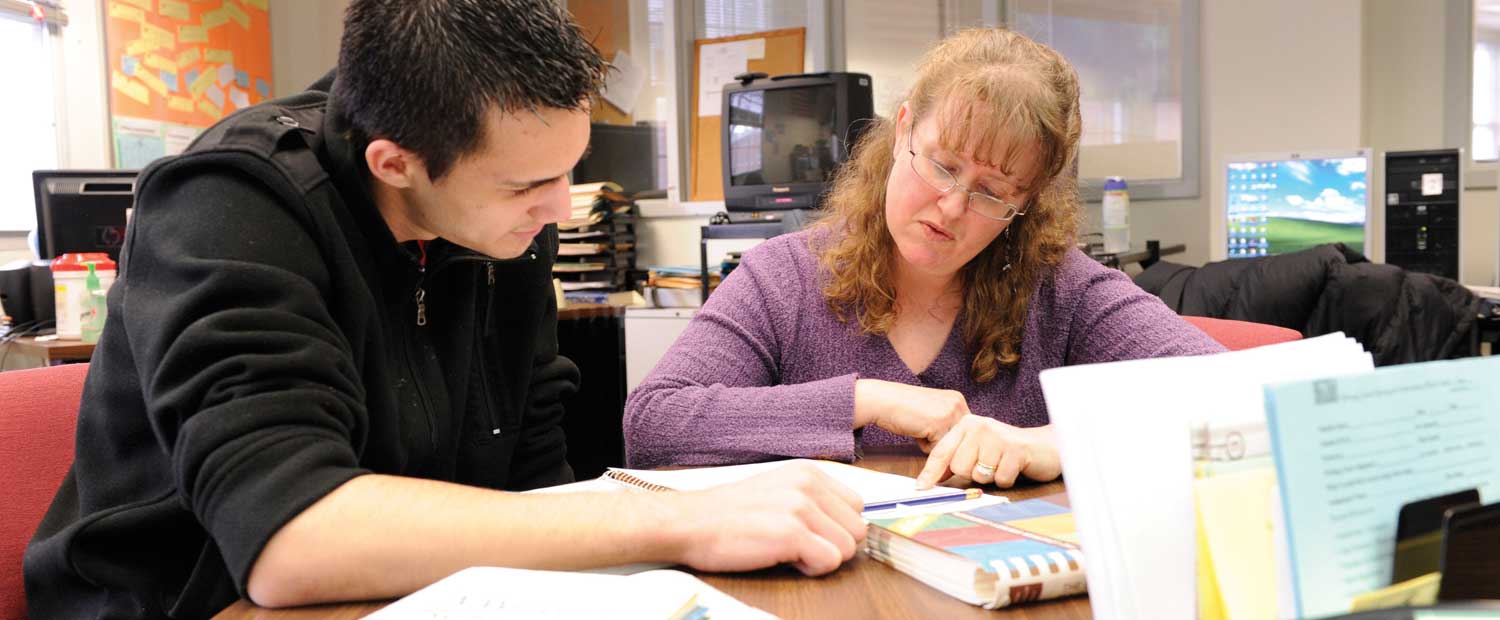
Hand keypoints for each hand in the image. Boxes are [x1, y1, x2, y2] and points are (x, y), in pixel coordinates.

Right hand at [670, 462, 866, 575]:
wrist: (689, 522)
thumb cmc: (728, 514)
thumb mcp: (776, 490)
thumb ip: (812, 500)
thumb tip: (846, 523)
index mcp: (807, 472)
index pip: (856, 506)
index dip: (836, 527)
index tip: (809, 533)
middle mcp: (808, 484)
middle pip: (857, 529)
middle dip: (832, 545)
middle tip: (796, 545)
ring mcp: (801, 507)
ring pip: (848, 548)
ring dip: (821, 558)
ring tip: (788, 551)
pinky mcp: (792, 532)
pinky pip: (830, 562)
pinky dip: (810, 569)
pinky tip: (783, 559)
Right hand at [853, 379, 968, 445]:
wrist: (881, 400)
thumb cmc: (902, 409)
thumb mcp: (932, 412)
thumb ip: (947, 425)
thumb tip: (960, 452)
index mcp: (958, 399)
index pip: (966, 432)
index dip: (949, 438)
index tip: (931, 431)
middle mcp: (958, 404)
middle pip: (961, 441)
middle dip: (942, 442)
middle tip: (923, 429)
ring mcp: (950, 413)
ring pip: (951, 447)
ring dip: (934, 445)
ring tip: (919, 429)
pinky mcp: (940, 424)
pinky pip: (938, 450)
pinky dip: (924, 446)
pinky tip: (915, 430)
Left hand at [915, 417, 1060, 488]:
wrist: (1044, 448)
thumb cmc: (1006, 452)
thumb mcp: (977, 451)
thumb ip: (954, 461)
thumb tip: (929, 481)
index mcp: (966, 424)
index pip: (942, 452)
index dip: (930, 473)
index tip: (920, 488)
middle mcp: (979, 426)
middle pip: (959, 467)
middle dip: (972, 474)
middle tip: (989, 464)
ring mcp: (997, 436)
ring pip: (978, 475)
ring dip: (991, 477)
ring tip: (1002, 464)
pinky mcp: (1015, 450)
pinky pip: (999, 479)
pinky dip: (1006, 480)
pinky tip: (1013, 467)